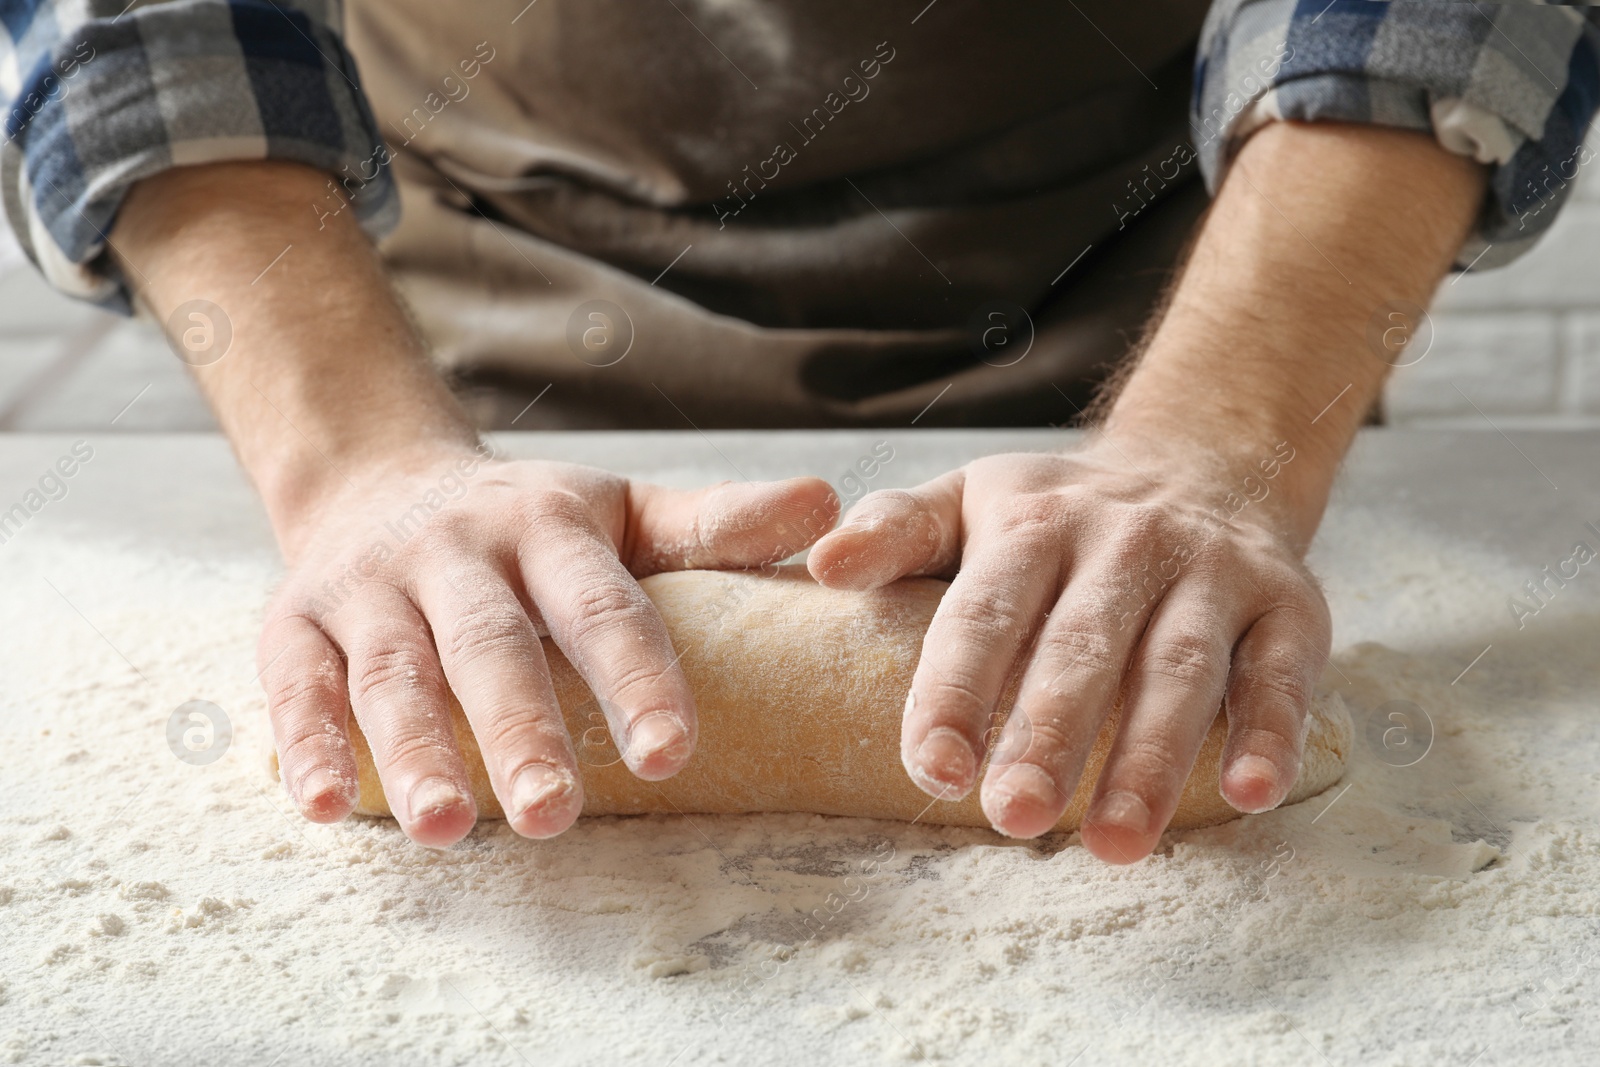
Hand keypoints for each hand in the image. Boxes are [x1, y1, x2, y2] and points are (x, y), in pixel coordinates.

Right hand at [259, 446, 835, 846]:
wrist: (382, 476)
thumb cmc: (533, 524)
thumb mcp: (625, 511)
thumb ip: (717, 524)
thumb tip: (828, 506)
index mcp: (551, 527)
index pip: (603, 606)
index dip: (635, 679)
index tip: (670, 755)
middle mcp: (460, 550)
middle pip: (494, 645)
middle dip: (523, 731)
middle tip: (555, 816)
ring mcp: (374, 584)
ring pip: (396, 671)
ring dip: (416, 751)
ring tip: (450, 828)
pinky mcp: (297, 619)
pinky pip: (299, 683)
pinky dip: (308, 744)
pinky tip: (328, 806)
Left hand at [807, 445, 1330, 862]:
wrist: (1203, 461)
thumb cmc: (1059, 513)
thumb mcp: (970, 499)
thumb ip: (896, 531)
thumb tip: (822, 566)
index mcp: (1033, 524)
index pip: (986, 611)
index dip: (957, 690)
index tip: (932, 769)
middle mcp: (1125, 542)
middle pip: (1083, 645)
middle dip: (1049, 734)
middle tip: (1013, 817)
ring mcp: (1213, 571)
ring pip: (1182, 666)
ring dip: (1150, 757)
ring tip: (1115, 843)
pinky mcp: (1288, 604)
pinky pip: (1283, 672)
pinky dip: (1271, 732)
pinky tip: (1249, 794)